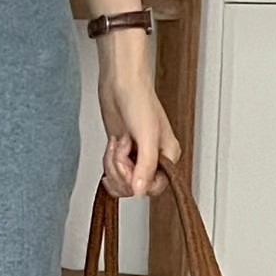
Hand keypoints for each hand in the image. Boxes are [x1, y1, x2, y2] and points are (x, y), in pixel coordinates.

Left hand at [97, 34, 180, 197]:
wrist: (120, 83)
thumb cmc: (139, 100)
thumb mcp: (147, 136)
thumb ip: (145, 166)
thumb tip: (141, 191)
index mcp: (167, 156)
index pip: (154, 188)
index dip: (138, 181)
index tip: (131, 165)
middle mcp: (153, 158)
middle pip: (134, 187)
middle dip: (122, 170)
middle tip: (123, 149)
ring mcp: (135, 157)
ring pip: (121, 181)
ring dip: (113, 164)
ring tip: (119, 144)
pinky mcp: (121, 153)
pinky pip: (112, 172)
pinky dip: (107, 162)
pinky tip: (113, 146)